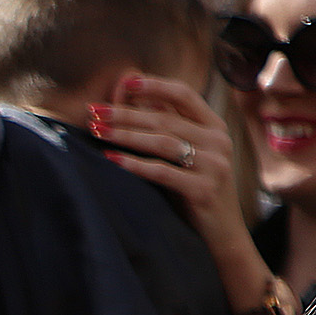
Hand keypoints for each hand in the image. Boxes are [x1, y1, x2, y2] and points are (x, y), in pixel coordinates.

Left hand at [93, 76, 259, 270]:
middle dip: (125, 113)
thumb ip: (167, 125)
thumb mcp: (185, 153)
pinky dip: (135, 164)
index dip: (154, 85)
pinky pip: (163, 172)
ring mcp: (214, 165)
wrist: (221, 233)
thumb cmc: (194, 188)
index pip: (184, 94)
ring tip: (97, 131)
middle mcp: (219, 141)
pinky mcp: (204, 189)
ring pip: (163, 143)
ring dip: (126, 135)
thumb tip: (133, 94)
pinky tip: (111, 159)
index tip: (124, 82)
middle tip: (94, 111)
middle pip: (165, 119)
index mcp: (215, 126)